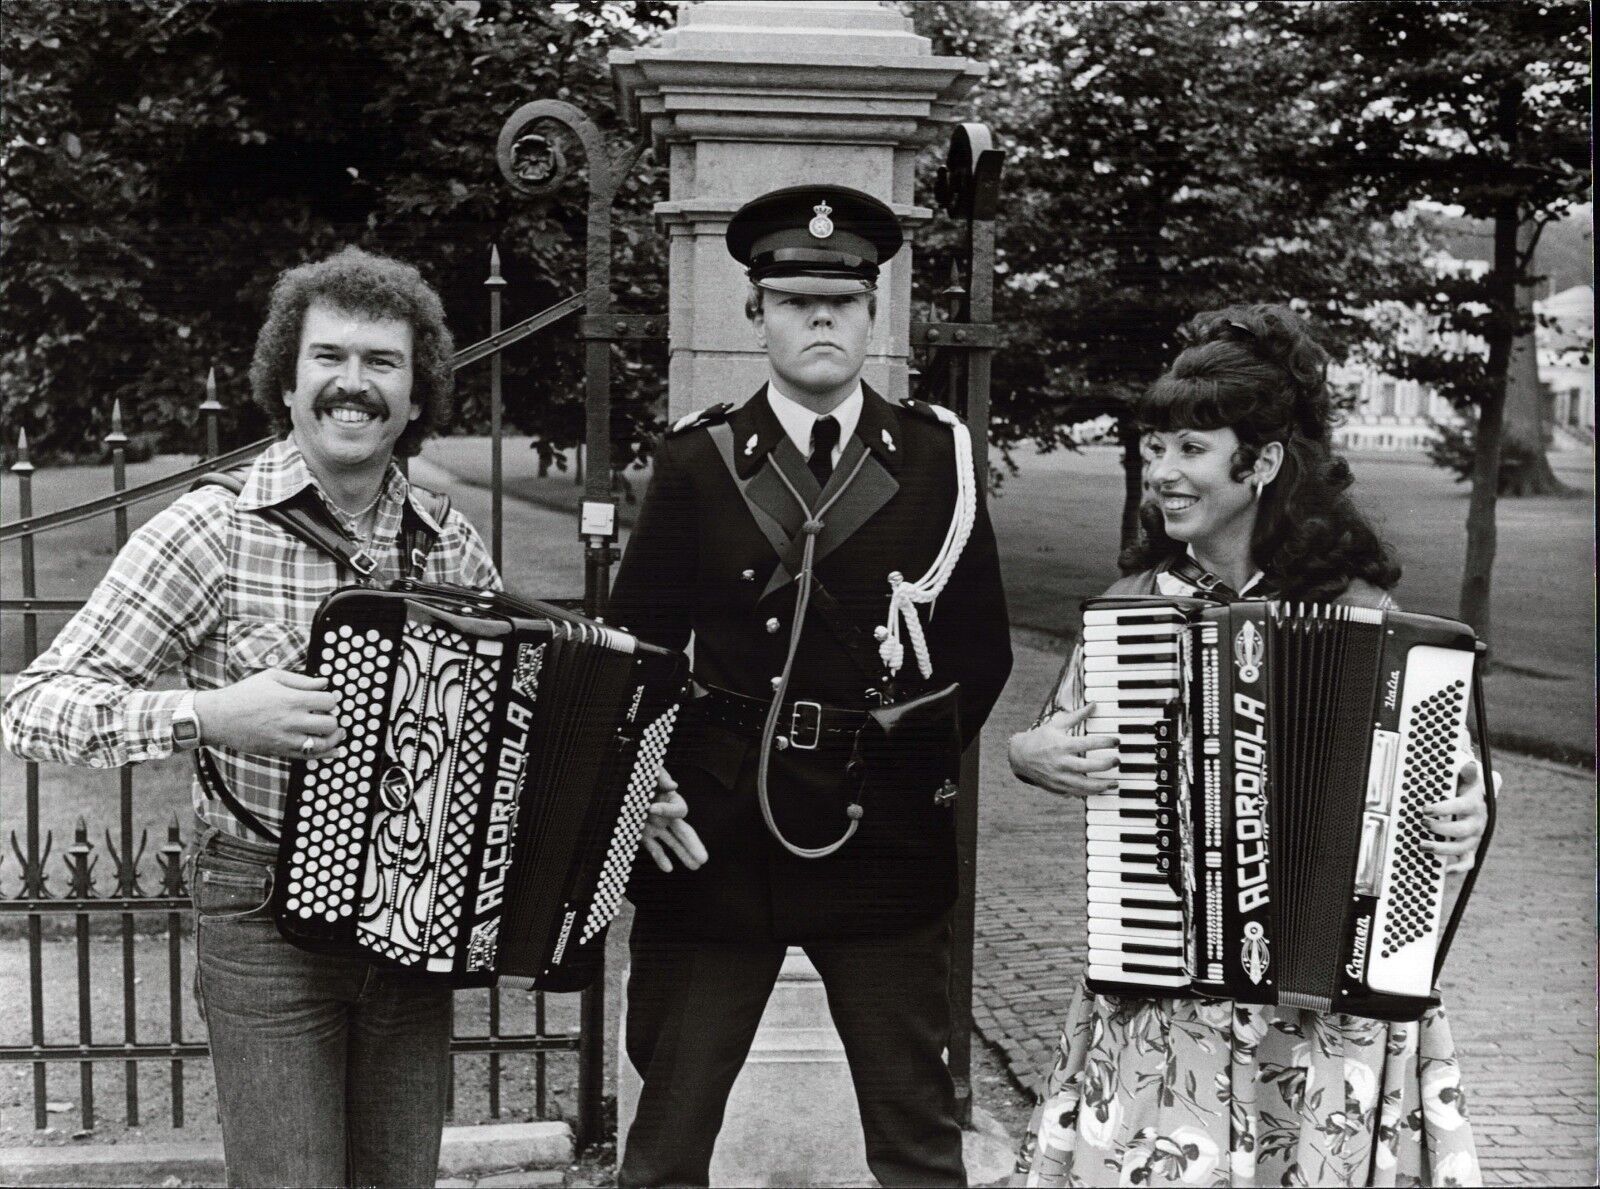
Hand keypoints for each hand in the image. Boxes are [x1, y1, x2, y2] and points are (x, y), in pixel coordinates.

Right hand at [192, 670, 344, 760]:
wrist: (218, 717)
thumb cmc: (244, 693)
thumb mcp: (271, 677)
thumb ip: (301, 680)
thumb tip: (324, 682)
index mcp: (292, 699)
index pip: (328, 702)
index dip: (331, 700)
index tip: (326, 700)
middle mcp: (292, 721)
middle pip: (330, 724)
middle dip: (333, 718)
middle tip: (327, 715)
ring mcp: (286, 739)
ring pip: (323, 744)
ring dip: (333, 737)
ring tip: (336, 732)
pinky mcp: (280, 751)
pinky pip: (309, 757)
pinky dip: (325, 754)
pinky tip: (334, 751)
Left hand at [641, 768, 706, 872]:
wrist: (615, 785)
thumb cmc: (636, 774)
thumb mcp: (648, 771)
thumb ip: (660, 775)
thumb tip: (674, 786)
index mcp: (669, 798)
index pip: (678, 809)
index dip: (667, 810)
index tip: (651, 808)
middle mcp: (666, 814)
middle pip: (684, 831)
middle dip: (693, 845)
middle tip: (703, 859)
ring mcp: (656, 826)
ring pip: (673, 843)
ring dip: (684, 855)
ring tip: (695, 867)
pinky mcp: (643, 834)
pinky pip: (654, 848)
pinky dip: (660, 858)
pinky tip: (668, 869)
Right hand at [1008, 704, 1117, 796]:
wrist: (1020, 757)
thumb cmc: (1040, 739)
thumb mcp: (1057, 725)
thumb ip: (1077, 716)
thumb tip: (1093, 705)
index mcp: (1062, 745)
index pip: (1089, 744)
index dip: (1105, 742)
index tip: (1116, 741)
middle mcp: (1062, 763)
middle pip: (1090, 766)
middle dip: (1107, 764)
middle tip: (1117, 760)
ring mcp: (1060, 777)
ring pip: (1086, 785)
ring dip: (1103, 785)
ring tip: (1115, 783)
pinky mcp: (1058, 788)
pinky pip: (1078, 793)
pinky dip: (1091, 793)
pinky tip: (1101, 789)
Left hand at [1426, 757, 1497, 874]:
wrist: (1477, 795)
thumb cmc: (1467, 784)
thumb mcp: (1468, 774)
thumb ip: (1468, 770)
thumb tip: (1470, 765)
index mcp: (1475, 803)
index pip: (1461, 807)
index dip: (1444, 809)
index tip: (1426, 808)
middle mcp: (1477, 822)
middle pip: (1461, 830)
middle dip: (1440, 829)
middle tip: (1422, 823)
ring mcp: (1474, 836)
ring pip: (1462, 847)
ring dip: (1442, 849)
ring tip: (1422, 845)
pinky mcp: (1471, 846)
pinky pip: (1469, 861)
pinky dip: (1459, 868)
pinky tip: (1445, 870)